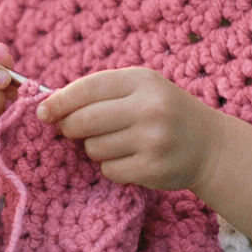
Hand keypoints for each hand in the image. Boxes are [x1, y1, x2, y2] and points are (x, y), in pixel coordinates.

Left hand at [36, 68, 224, 190]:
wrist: (210, 146)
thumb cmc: (163, 111)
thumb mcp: (140, 88)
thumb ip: (100, 92)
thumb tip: (49, 107)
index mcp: (142, 81)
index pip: (87, 88)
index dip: (58, 101)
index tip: (42, 112)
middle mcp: (149, 108)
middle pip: (84, 121)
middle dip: (69, 128)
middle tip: (71, 131)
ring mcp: (153, 140)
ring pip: (93, 148)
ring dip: (94, 148)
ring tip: (116, 142)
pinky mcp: (153, 169)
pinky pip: (109, 170)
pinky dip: (111, 167)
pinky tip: (129, 159)